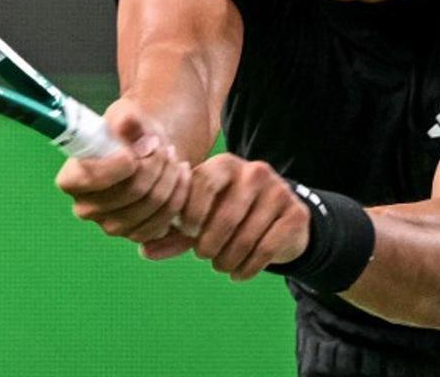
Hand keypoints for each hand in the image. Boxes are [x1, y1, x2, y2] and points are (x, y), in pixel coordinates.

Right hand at [54, 98, 190, 242]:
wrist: (147, 152)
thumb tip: (127, 122)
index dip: (121, 163)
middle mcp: (85, 208)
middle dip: (156, 164)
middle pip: (132, 191)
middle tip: (164, 147)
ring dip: (170, 177)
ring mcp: (110, 226)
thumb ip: (126, 118)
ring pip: (152, 204)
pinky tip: (181, 175)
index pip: (92, 178)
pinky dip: (179, 195)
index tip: (145, 144)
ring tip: (173, 157)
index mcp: (71, 180)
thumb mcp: (126, 116)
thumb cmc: (128, 133)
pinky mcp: (135, 235)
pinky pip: (165, 219)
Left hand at [140, 153, 309, 280]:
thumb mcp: (200, 218)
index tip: (188, 233)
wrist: (279, 219)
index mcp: (224, 165)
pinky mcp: (295, 213)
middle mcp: (253, 172)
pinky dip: (248, 268)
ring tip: (220, 266)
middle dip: (209, 244)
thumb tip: (144, 250)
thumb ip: (173, 232)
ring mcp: (278, 191)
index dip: (190, 216)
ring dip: (227, 260)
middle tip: (204, 255)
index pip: (201, 187)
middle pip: (224, 217)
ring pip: (246, 236)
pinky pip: (267, 248)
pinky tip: (239, 274)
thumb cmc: (228, 215)